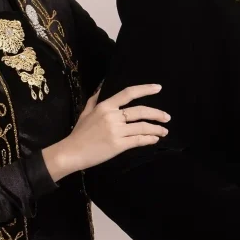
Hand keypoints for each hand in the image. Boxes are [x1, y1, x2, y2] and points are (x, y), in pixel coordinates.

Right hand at [42, 84, 168, 179]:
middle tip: (167, 117)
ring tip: (164, 131)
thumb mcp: (85, 112)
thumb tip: (101, 87)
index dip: (145, 89)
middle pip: (140, 111)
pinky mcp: (118, 145)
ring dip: (156, 129)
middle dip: (157, 114)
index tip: (158, 88)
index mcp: (105, 106)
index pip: (128, 93)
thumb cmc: (79, 133)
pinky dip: (149, 139)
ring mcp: (116, 130)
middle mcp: (112, 116)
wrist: (72, 152)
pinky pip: (138, 140)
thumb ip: (95, 99)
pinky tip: (154, 139)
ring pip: (142, 127)